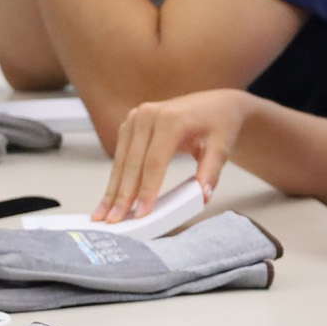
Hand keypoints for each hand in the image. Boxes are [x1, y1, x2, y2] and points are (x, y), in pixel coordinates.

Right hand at [97, 90, 247, 221]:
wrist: (215, 105)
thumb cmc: (218, 123)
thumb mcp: (221, 147)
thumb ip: (210, 172)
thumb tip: (202, 195)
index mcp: (171, 119)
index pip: (154, 162)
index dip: (147, 190)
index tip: (142, 213)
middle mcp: (149, 115)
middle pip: (132, 162)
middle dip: (123, 195)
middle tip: (115, 220)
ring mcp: (137, 117)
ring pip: (121, 160)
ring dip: (113, 189)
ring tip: (104, 214)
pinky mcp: (130, 124)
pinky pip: (120, 155)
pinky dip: (116, 178)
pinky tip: (110, 197)